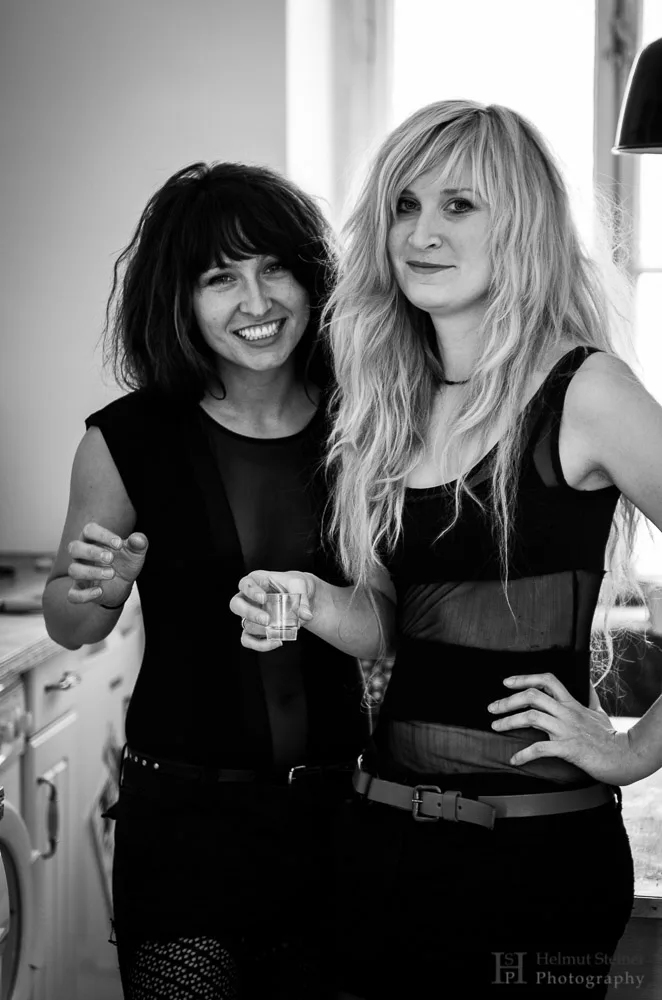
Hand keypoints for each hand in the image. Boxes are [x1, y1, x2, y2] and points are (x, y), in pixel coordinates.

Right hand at [67, 522, 148, 607]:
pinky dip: (84, 595)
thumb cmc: (124, 562)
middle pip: (74, 547)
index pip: (89, 530)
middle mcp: (82, 556)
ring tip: (112, 574)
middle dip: (91, 552)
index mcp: (93, 541)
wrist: (123, 585)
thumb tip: (138, 539)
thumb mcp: (135, 552)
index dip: (102, 535)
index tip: (119, 544)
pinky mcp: (80, 591)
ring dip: (92, 572)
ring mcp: (80, 574)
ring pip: (73, 570)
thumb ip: (139, 543)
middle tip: (110, 558)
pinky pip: (73, 594)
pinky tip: (100, 591)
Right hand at [229, 570, 315, 651]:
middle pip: (236, 605)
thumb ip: (302, 598)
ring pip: (245, 624)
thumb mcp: (301, 585)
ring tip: (279, 631)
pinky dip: (260, 644)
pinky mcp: (254, 629)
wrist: (301, 596)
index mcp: (256, 581)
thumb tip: (305, 615)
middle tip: (267, 620)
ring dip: (262, 630)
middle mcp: (248, 597)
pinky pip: (248, 639)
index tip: (263, 598)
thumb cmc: (295, 585)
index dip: (251, 592)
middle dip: (250, 613)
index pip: (245, 584)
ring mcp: (249, 614)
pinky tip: (276, 642)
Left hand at [487, 672, 648, 785]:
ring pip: (532, 717)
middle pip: (532, 696)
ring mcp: (566, 729)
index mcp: (571, 702)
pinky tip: (515, 759)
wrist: (623, 756)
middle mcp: (567, 712)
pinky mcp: (568, 748)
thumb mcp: (599, 711)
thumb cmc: (610, 736)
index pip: (547, 680)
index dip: (525, 677)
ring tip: (496, 726)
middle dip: (508, 700)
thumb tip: (587, 684)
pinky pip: (540, 748)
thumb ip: (589, 697)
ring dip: (509, 721)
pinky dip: (524, 754)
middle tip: (492, 708)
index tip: (507, 682)